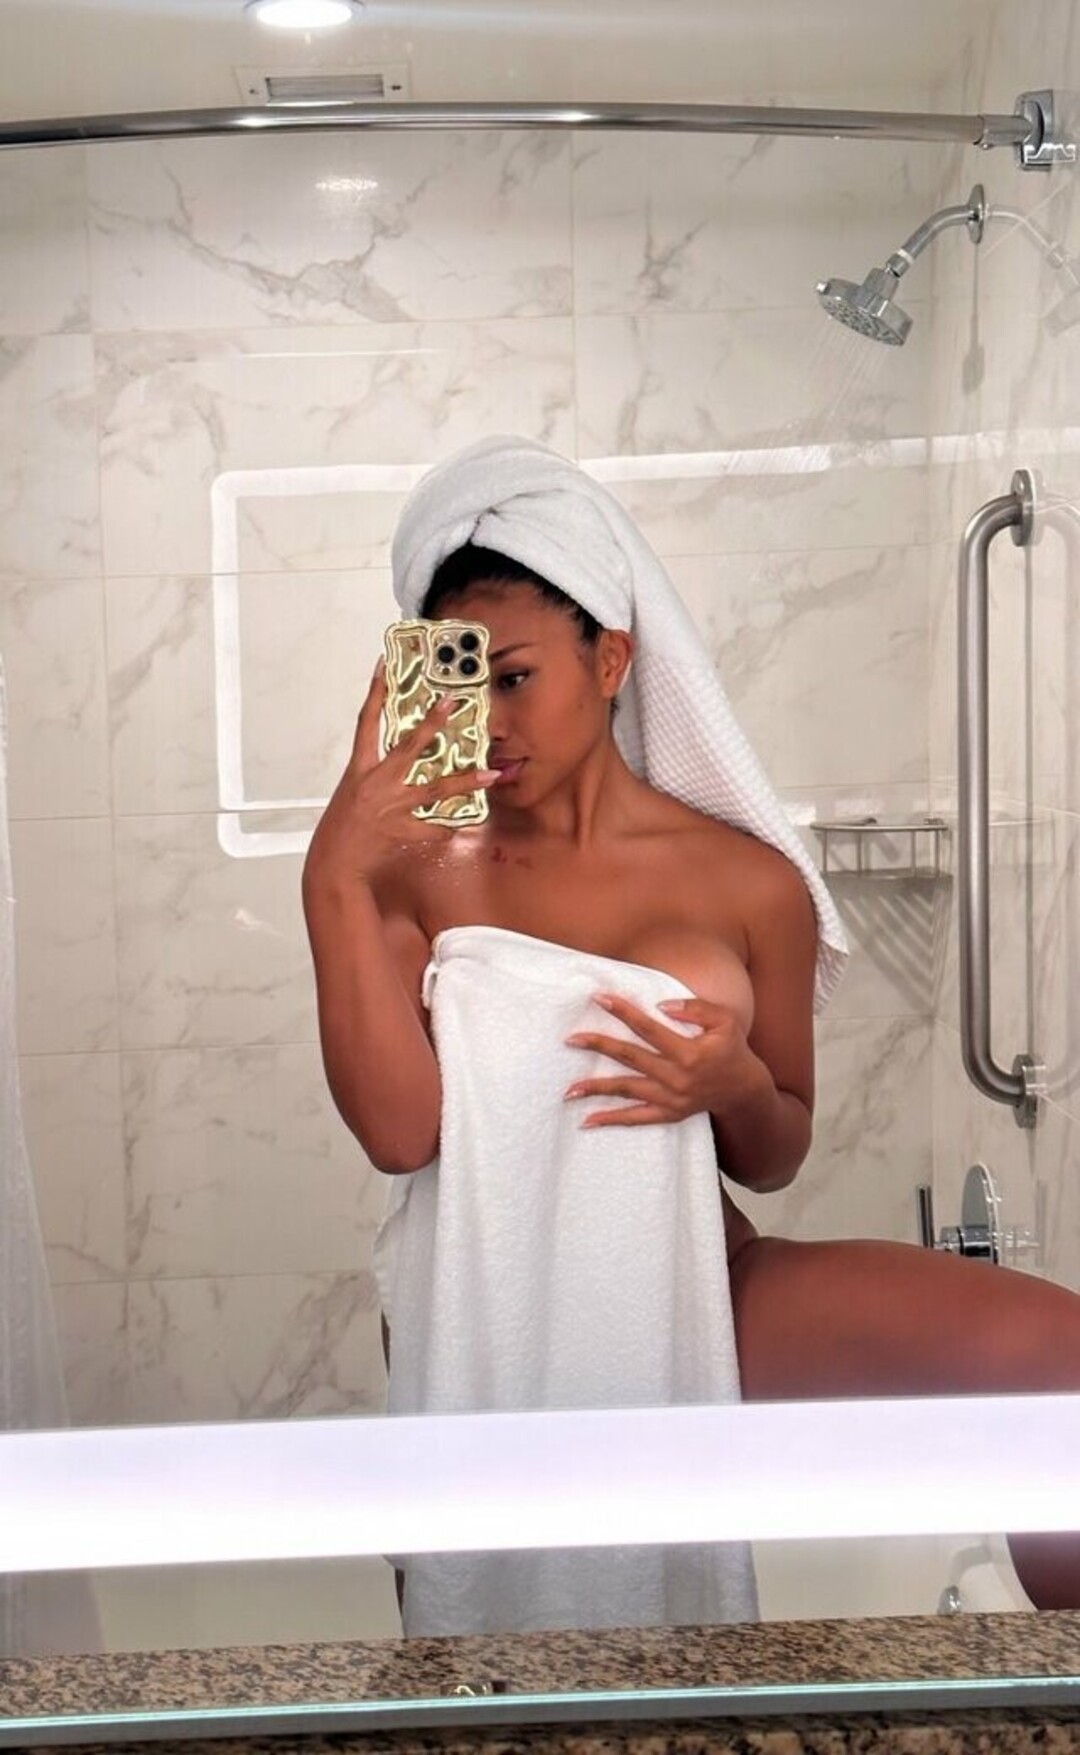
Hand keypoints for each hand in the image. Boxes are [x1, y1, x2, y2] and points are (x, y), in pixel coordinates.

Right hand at [304, 661, 498, 886]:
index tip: (384, 666)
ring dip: (464, 782)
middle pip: (409, 747)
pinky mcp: (402, 831)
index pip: (366, 722)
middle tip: (452, 703)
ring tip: (489, 774)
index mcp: (359, 770)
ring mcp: (391, 807)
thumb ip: (374, 776)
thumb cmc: (341, 829)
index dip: (375, 693)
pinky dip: (445, 829)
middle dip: (432, 723)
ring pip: (434, 791)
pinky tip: (456, 827)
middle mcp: (377, 784)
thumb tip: (396, 767)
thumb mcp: (351, 793)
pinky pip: (433, 829)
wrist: (334, 863)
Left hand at [563, 993, 753, 1128]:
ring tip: (568, 1089)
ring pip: (627, 1091)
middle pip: (630, 1058)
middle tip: (572, 1040)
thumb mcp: (724, 1021)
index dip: (624, 1012)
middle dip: (599, 1047)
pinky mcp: (669, 1114)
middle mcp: (677, 1077)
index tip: (600, 998)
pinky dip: (611, 1120)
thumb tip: (661, 1006)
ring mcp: (671, 1099)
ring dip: (596, 1089)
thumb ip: (696, 1009)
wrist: (744, 1090)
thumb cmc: (733, 1049)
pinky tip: (588, 1121)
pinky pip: (636, 1119)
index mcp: (689, 1052)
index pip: (648, 1028)